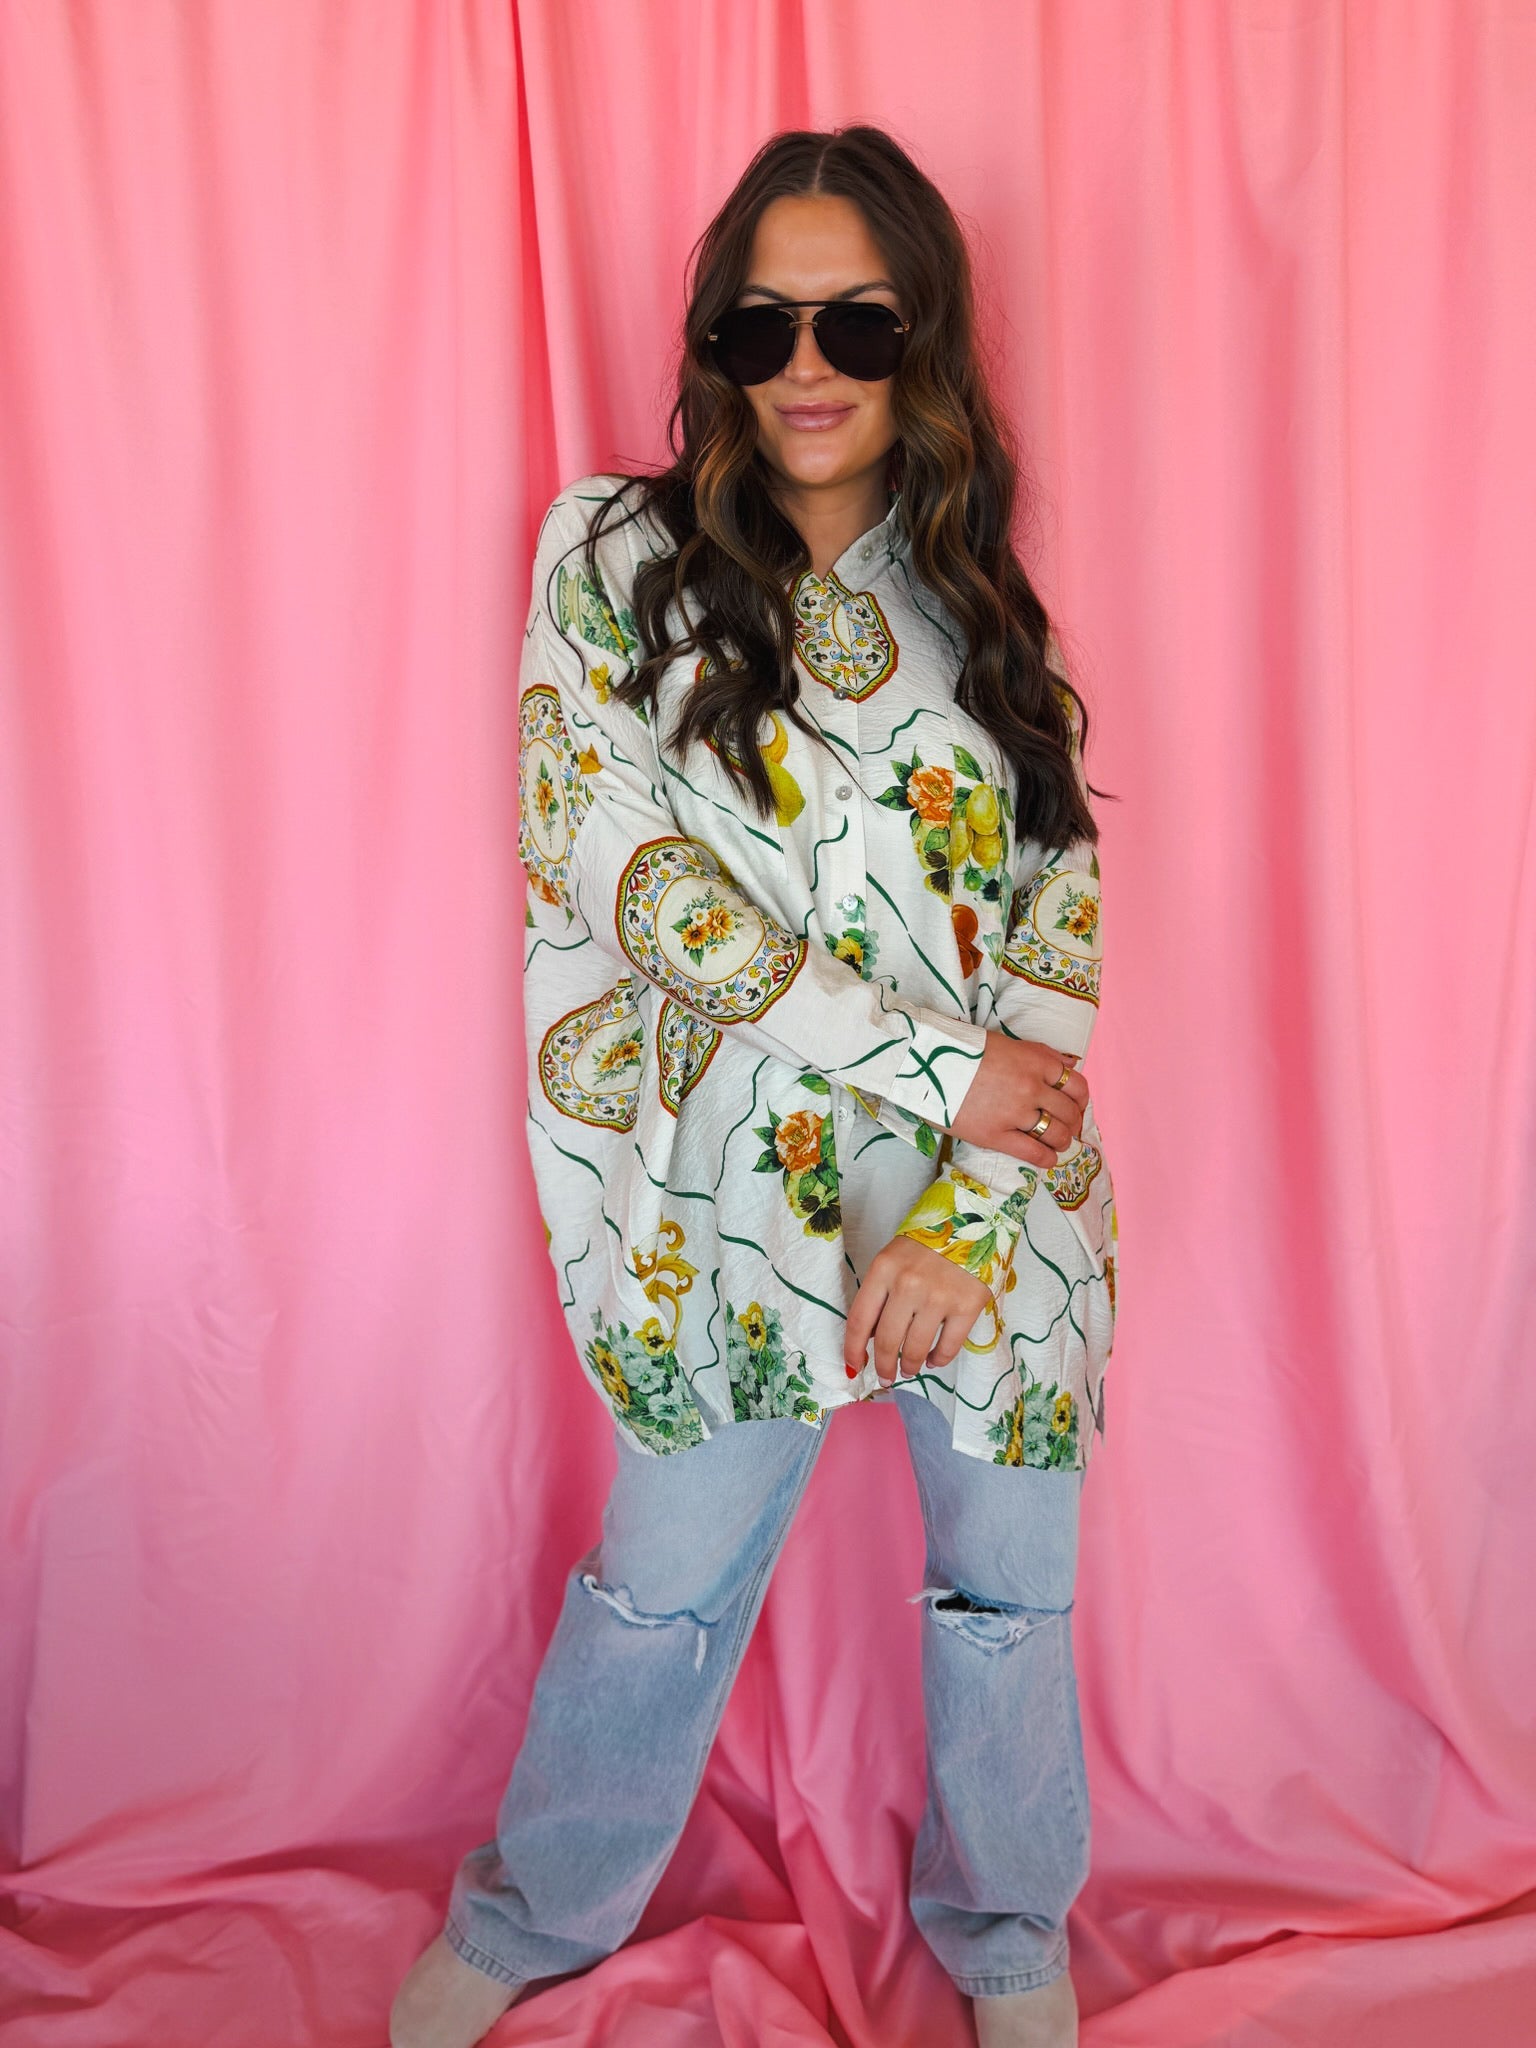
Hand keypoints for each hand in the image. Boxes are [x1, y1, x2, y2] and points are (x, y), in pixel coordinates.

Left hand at [843, 1238, 993, 1388]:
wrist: (974, 1219)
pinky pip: (949, 1346)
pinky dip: (939, 1360)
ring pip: (917, 1348)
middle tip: (885, 1376)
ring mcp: (939, 1297)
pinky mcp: (968, 1306)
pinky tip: (934, 1360)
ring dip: (910, 1366)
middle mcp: (908, 1284)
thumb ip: (881, 1292)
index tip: (854, 1365)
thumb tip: (873, 1337)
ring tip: (909, 1370)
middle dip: (884, 1366)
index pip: (860, 1319)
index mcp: (884, 1269)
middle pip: (888, 1340)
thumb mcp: (894, 1257)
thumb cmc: (928, 1239)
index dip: (853, 1349)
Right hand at [948, 1034, 1087, 1166]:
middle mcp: (1031, 1087)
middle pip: (1069, 1112)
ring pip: (1057, 1135)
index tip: (1076, 1106)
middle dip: (1073, 1123)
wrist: (924, 1063)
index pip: (1076, 1085)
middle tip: (1067, 1128)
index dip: (1081, 1100)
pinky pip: (1034, 1153)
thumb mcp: (1007, 1043)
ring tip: (1057, 1143)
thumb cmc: (963, 1049)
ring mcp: (1015, 1113)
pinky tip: (1047, 1158)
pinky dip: (1047, 1158)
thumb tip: (1070, 1064)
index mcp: (1036, 1061)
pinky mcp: (996, 1135)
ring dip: (1063, 1141)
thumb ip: (1040, 1054)